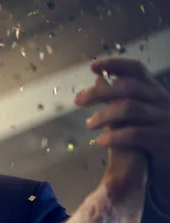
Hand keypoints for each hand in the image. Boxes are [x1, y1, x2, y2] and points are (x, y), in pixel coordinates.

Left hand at [75, 58, 169, 208]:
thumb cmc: (154, 133)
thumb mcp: (142, 112)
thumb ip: (123, 98)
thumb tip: (98, 82)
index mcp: (154, 91)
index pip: (136, 69)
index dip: (115, 64)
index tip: (93, 67)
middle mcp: (161, 100)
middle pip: (128, 87)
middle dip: (100, 92)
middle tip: (78, 101)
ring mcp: (163, 119)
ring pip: (130, 108)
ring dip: (104, 115)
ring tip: (88, 125)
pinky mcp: (162, 139)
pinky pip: (135, 134)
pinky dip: (114, 136)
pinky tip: (99, 142)